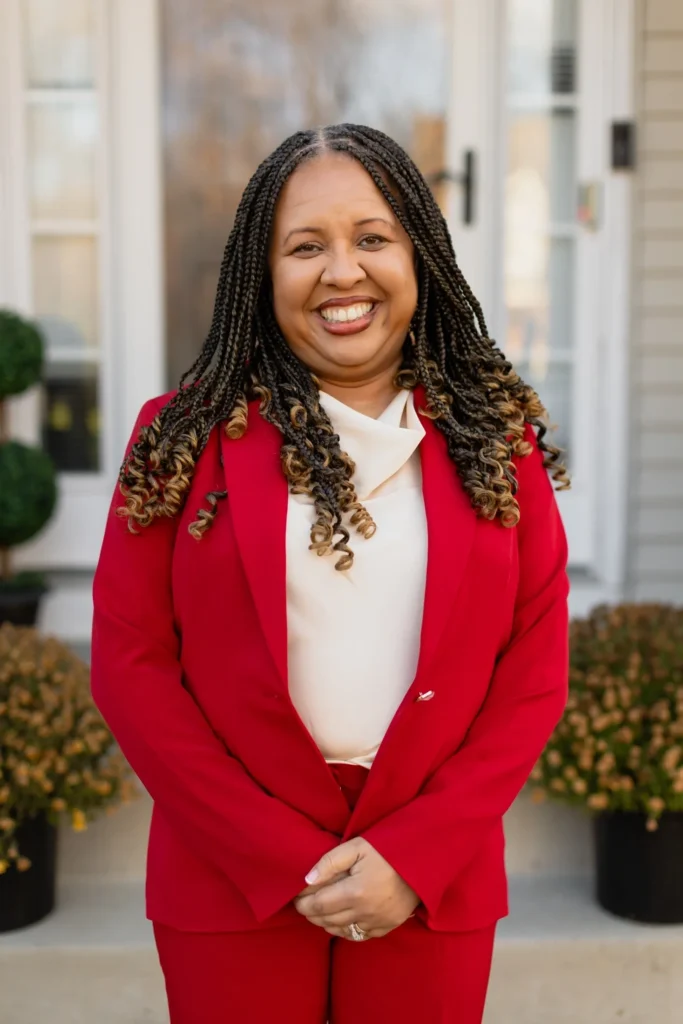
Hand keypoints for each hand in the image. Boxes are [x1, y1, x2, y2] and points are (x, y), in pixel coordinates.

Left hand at [295, 837, 419, 938]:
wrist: (421, 860)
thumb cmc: (387, 849)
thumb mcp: (357, 847)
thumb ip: (330, 862)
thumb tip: (306, 880)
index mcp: (355, 891)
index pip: (318, 905)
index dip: (302, 904)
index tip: (294, 898)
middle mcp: (365, 912)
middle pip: (326, 921)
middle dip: (310, 913)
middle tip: (303, 904)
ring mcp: (377, 922)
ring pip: (341, 931)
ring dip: (325, 923)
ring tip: (318, 911)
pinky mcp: (387, 926)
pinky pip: (359, 935)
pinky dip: (345, 930)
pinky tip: (340, 920)